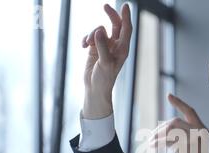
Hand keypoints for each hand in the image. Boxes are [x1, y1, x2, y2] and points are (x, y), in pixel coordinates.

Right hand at [82, 3, 131, 118]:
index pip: (126, 29)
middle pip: (115, 25)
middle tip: (105, 6)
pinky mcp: (95, 49)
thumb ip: (102, 46)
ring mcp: (105, 46)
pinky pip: (91, 37)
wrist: (95, 88)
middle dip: (110, 16)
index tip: (125, 5)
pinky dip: (86, 38)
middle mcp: (115, 46)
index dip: (126, 17)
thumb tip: (99, 30)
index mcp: (122, 49)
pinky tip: (83, 45)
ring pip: (100, 30)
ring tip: (87, 43)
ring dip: (92, 33)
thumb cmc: (104, 79)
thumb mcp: (104, 63)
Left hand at [149, 94, 208, 152]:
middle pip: (175, 121)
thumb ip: (180, 140)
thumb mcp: (186, 151)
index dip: (179, 103)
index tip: (169, 96)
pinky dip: (160, 142)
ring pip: (171, 128)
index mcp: (202, 132)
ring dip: (158, 136)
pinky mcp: (188, 144)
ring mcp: (195, 137)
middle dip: (160, 129)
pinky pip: (169, 137)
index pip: (190, 112)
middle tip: (150, 139)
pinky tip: (154, 147)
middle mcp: (201, 132)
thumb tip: (165, 131)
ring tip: (150, 144)